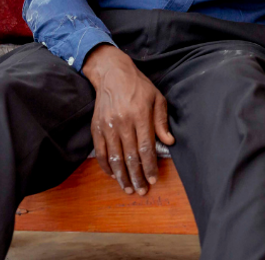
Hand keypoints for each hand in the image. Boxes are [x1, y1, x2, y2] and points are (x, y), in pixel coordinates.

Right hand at [79, 45, 173, 194]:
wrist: (112, 74)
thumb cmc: (139, 87)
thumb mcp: (158, 99)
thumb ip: (162, 121)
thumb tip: (169, 142)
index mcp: (140, 116)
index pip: (145, 148)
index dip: (149, 166)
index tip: (153, 179)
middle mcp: (122, 122)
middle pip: (130, 156)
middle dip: (136, 176)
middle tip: (141, 191)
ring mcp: (107, 126)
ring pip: (114, 157)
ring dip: (121, 176)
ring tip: (128, 188)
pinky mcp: (96, 128)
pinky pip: (101, 151)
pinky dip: (106, 165)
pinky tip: (113, 175)